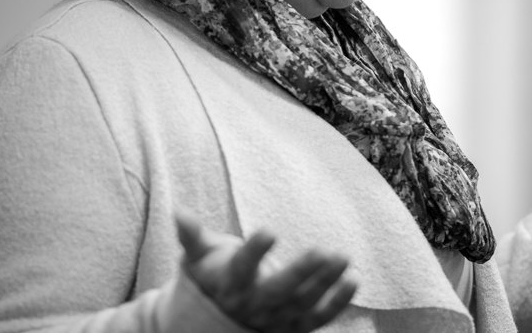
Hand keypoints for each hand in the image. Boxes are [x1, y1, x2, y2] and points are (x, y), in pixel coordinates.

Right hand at [174, 209, 356, 331]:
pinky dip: (338, 302)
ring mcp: (277, 318)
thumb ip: (191, 236)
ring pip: (303, 303)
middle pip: (279, 290)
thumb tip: (177, 211)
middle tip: (321, 251)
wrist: (216, 324)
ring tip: (343, 257)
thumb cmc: (211, 278)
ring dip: (325, 283)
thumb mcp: (197, 258)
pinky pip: (320, 317)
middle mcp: (255, 304)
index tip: (270, 231)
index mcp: (231, 284)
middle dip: (301, 272)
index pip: (243, 267)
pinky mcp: (295, 326)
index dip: (255, 251)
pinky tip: (353, 279)